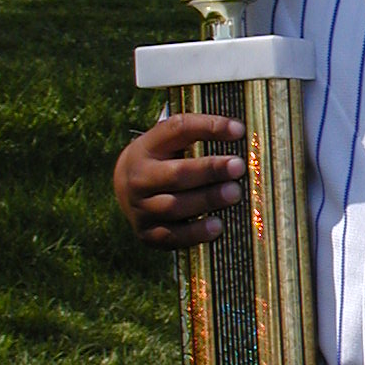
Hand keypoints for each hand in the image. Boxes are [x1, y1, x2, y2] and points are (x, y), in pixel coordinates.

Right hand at [113, 113, 245, 247]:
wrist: (124, 191)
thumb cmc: (162, 162)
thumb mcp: (169, 143)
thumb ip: (198, 137)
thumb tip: (240, 132)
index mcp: (147, 147)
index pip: (178, 130)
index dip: (209, 127)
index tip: (239, 130)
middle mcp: (140, 177)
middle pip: (176, 174)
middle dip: (210, 170)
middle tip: (239, 166)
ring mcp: (141, 207)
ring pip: (174, 206)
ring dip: (207, 200)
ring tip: (234, 193)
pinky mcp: (147, 233)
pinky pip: (172, 236)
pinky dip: (196, 232)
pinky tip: (217, 226)